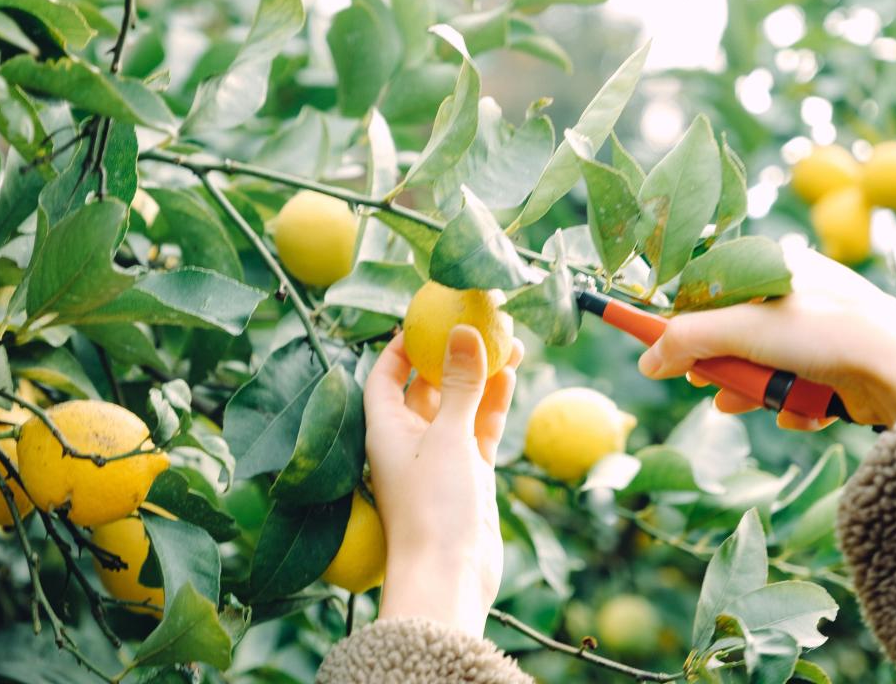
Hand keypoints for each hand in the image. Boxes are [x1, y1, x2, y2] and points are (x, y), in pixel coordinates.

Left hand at [364, 327, 522, 636]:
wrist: (448, 577)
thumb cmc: (433, 507)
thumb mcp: (447, 437)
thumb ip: (459, 384)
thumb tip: (464, 332)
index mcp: (385, 428)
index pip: (384, 376)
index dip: (400, 347)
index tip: (423, 318)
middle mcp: (409, 439)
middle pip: (426, 385)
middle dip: (451, 355)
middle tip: (480, 324)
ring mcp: (441, 457)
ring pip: (460, 404)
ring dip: (480, 375)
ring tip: (508, 343)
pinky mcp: (469, 474)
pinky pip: (480, 428)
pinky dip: (493, 403)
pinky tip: (511, 376)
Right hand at [638, 246, 895, 430]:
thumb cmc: (824, 333)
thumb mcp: (741, 330)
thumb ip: (686, 342)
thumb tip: (646, 362)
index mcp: (774, 265)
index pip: (710, 289)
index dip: (684, 322)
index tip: (663, 350)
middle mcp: (797, 293)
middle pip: (733, 332)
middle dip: (719, 363)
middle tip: (703, 381)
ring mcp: (821, 330)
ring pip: (764, 363)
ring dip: (751, 389)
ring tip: (744, 403)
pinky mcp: (839, 365)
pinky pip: (797, 385)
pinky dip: (791, 402)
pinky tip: (799, 410)